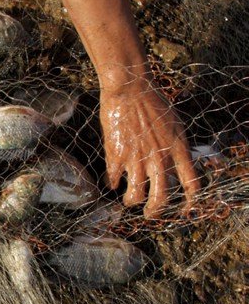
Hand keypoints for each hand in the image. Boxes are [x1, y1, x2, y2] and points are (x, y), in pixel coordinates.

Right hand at [99, 76, 199, 217]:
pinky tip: (112, 181)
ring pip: (136, 195)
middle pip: (161, 198)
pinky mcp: (116, 156)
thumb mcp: (175, 126)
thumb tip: (173, 166)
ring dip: (132, 201)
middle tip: (150, 214)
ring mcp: (137, 159)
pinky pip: (113, 180)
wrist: (130, 89)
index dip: (190, 203)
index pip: (192, 185)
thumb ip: (175, 148)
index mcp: (178, 150)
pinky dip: (112, 183)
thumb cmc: (153, 102)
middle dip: (155, 212)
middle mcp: (159, 159)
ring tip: (129, 199)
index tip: (184, 211)